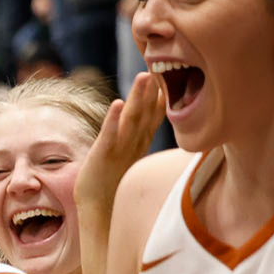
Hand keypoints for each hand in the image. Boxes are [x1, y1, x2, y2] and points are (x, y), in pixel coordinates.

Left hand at [74, 72, 164, 226]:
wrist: (98, 209)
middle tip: (165, 64)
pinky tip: (117, 104)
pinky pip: (109, 134)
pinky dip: (113, 120)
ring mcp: (120, 148)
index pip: (155, 113)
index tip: (175, 72)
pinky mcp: (103, 155)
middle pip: (147, 111)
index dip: (163, 94)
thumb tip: (152, 125)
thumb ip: (141, 138)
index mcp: (140, 140)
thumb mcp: (130, 156)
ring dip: (138, 98)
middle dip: (155, 89)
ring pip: (131, 118)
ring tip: (144, 77)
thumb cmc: (113, 182)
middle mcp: (134, 142)